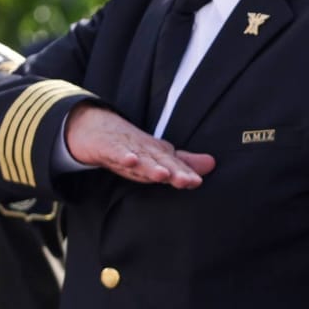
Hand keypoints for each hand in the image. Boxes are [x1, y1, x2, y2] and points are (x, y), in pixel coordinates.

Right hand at [65, 104, 215, 188]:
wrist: (95, 127)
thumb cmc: (132, 146)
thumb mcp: (158, 157)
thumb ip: (183, 163)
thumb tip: (212, 164)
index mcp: (159, 154)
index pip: (175, 166)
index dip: (185, 174)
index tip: (197, 182)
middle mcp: (146, 150)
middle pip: (161, 162)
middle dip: (174, 172)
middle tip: (187, 181)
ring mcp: (128, 148)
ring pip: (141, 159)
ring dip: (152, 166)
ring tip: (163, 174)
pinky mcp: (109, 147)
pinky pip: (116, 152)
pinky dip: (123, 156)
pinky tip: (131, 160)